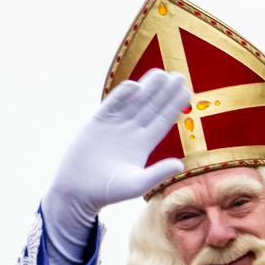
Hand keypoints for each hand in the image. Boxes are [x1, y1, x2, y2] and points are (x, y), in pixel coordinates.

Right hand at [42, 69, 190, 264]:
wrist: (78, 191)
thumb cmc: (108, 191)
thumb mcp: (136, 184)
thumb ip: (157, 173)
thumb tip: (179, 164)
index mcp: (143, 145)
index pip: (162, 121)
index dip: (174, 106)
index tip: (186, 91)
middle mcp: (130, 132)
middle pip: (151, 107)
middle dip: (164, 92)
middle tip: (179, 75)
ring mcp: (114, 125)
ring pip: (134, 102)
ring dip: (146, 88)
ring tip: (161, 73)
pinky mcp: (96, 123)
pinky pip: (111, 106)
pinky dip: (121, 96)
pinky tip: (134, 85)